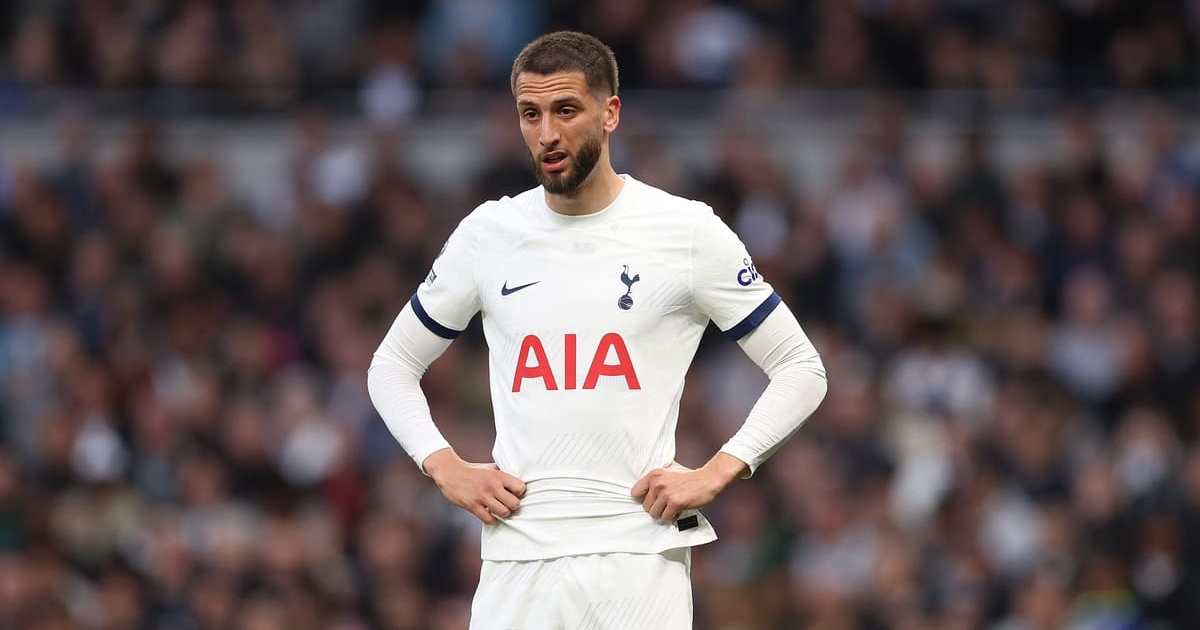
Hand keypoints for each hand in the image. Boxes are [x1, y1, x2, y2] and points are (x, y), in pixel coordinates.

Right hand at [423, 448, 526, 523]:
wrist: (449, 472)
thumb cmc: (472, 470)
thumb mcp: (489, 467)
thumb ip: (503, 473)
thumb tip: (518, 480)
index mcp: (498, 475)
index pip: (520, 488)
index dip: (519, 492)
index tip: (513, 493)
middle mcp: (492, 486)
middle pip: (515, 503)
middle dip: (513, 505)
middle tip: (508, 504)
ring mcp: (482, 497)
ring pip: (504, 513)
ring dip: (503, 513)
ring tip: (499, 510)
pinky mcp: (472, 505)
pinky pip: (489, 519)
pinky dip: (492, 520)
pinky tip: (490, 515)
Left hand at [630, 453, 747, 521]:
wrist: (708, 479)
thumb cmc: (690, 476)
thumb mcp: (671, 469)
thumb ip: (658, 476)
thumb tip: (645, 486)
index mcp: (654, 474)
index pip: (635, 492)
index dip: (644, 499)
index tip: (652, 500)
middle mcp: (658, 483)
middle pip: (645, 506)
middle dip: (656, 508)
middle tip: (666, 504)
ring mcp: (666, 493)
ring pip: (654, 514)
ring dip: (663, 514)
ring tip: (672, 508)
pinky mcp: (675, 503)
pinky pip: (666, 517)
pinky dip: (672, 517)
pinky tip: (679, 510)